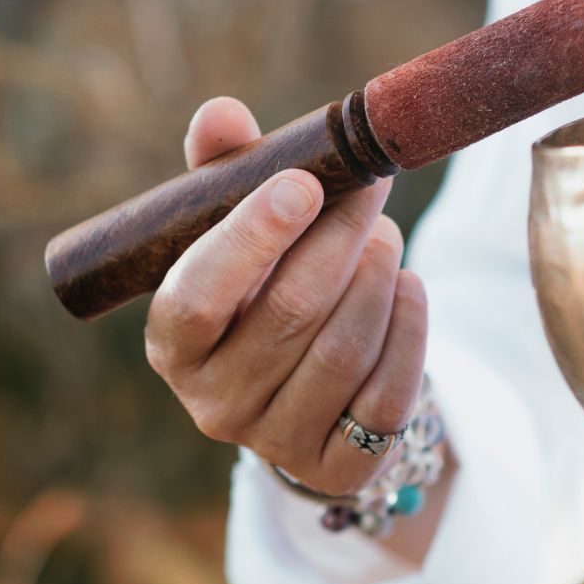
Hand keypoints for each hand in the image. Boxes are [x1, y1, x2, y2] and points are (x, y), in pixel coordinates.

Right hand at [146, 97, 426, 496]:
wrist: (302, 394)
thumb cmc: (260, 291)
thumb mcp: (233, 236)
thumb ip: (224, 175)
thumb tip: (220, 114)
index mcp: (173, 345)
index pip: (198, 295)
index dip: (250, 238)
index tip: (302, 182)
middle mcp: (214, 403)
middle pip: (289, 312)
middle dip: (340, 239)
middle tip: (372, 189)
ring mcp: (276, 442)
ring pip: (343, 350)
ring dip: (376, 279)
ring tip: (385, 236)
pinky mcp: (339, 468)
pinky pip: (386, 396)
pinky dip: (409, 332)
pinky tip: (410, 288)